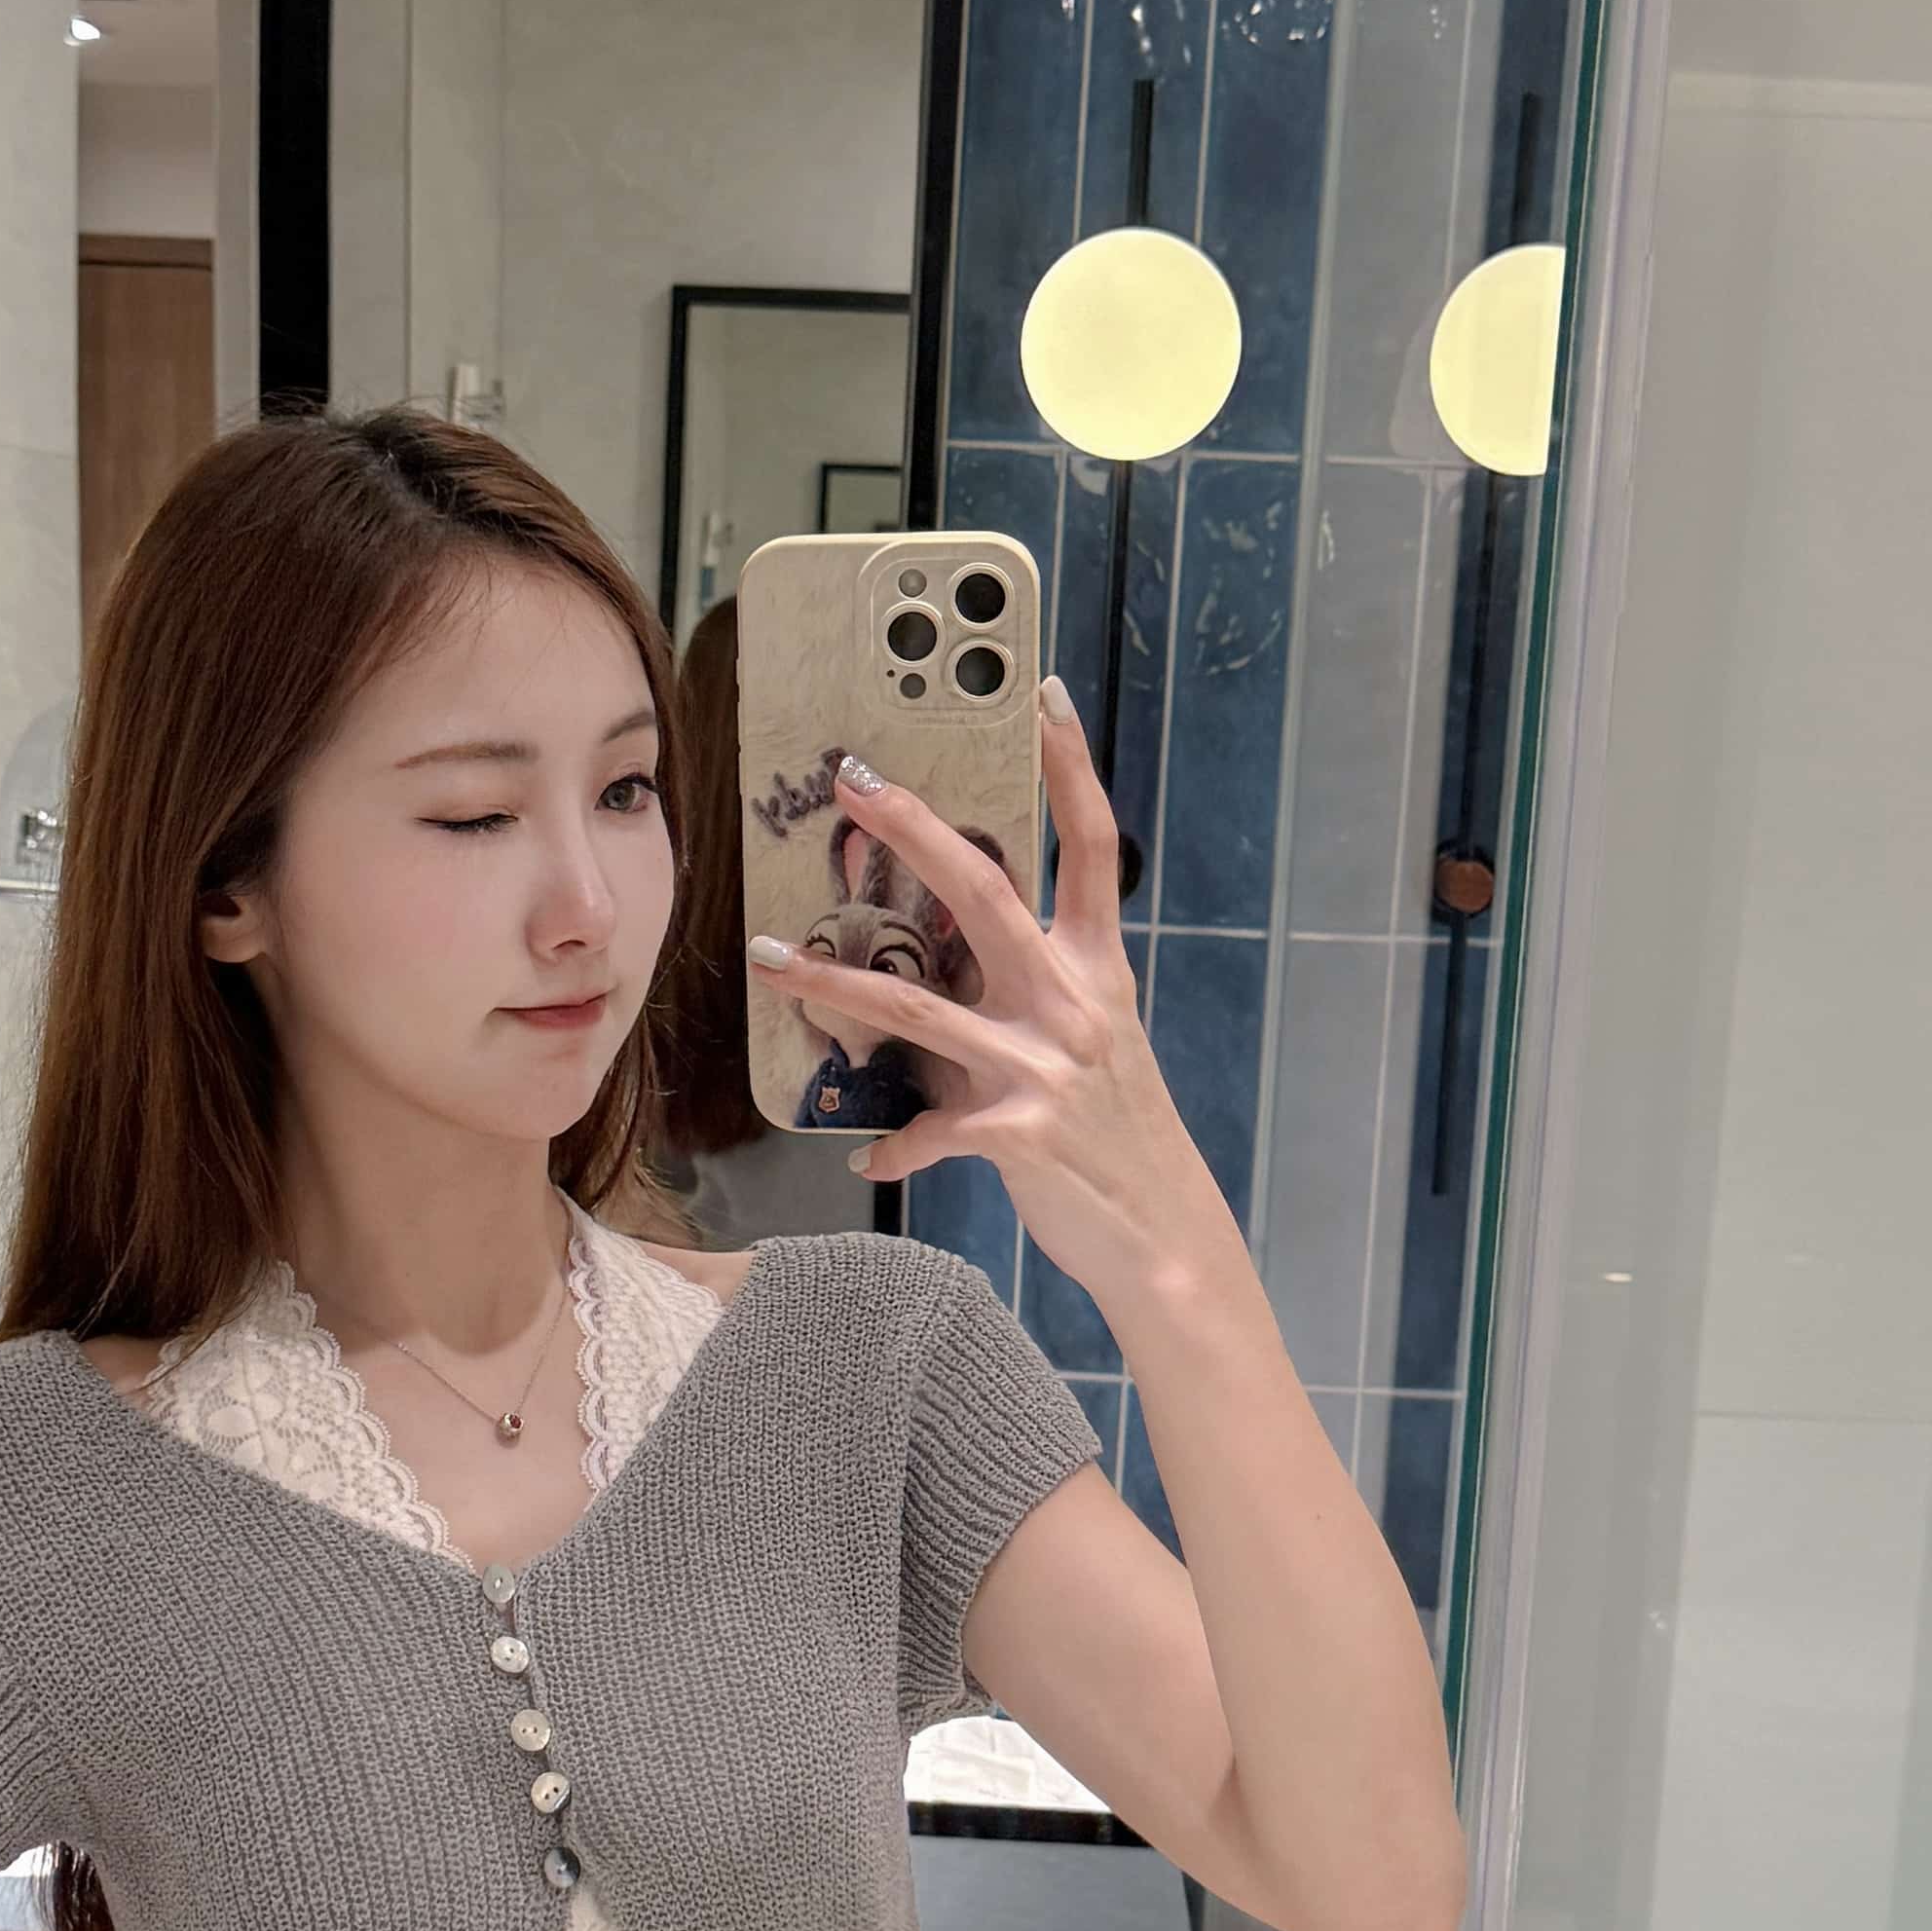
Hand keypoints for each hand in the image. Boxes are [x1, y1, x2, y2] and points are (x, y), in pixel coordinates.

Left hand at [746, 683, 1246, 1315]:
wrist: (1163, 1235)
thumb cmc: (1114, 1135)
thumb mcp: (1079, 1051)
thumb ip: (1008, 1006)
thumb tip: (929, 983)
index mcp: (1098, 969)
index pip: (1091, 846)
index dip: (1071, 768)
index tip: (1041, 695)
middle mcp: (1073, 1003)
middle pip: (985, 894)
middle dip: (913, 833)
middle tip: (854, 781)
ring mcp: (1045, 1067)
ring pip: (918, 1011)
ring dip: (832, 987)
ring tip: (768, 959)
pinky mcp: (1018, 1134)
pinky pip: (930, 1134)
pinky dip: (893, 1150)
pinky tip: (865, 1163)